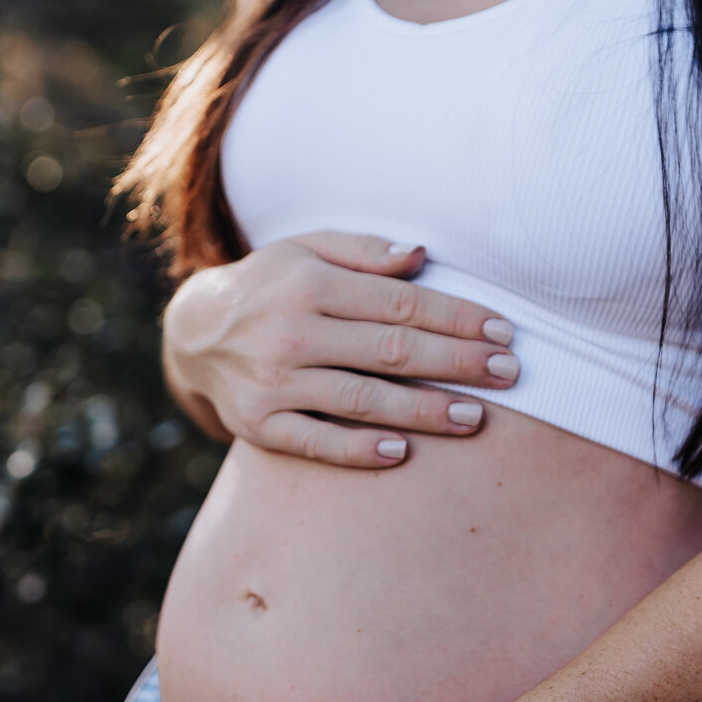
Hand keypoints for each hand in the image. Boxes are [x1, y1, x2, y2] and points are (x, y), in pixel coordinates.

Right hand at [162, 229, 519, 465]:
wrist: (193, 333)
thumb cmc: (271, 286)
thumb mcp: (307, 249)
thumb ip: (364, 251)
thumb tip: (422, 256)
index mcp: (309, 284)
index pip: (401, 303)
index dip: (457, 318)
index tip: (502, 332)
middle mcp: (290, 332)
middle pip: (391, 350)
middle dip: (457, 362)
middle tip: (508, 373)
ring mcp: (273, 382)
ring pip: (361, 398)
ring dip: (423, 410)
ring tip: (474, 417)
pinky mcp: (259, 425)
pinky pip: (315, 442)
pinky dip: (358, 449)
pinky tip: (401, 453)